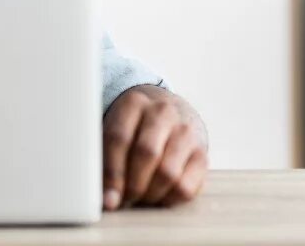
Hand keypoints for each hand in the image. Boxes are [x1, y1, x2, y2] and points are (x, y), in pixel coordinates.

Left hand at [102, 85, 206, 210]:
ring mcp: (186, 132)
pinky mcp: (202, 153)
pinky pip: (187, 187)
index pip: (118, 138)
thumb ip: (102, 154)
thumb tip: (102, 194)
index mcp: (133, 102)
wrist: (170, 113)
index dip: (111, 172)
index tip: (107, 198)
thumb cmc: (132, 128)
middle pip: (146, 154)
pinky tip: (158, 197)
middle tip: (123, 200)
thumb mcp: (114, 128)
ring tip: (138, 199)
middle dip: (132, 185)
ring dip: (150, 194)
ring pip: (168, 173)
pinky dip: (169, 199)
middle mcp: (162, 112)